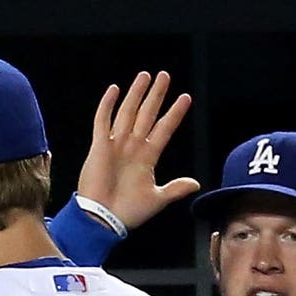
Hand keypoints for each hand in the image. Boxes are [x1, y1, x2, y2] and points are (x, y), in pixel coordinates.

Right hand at [77, 70, 200, 231]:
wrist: (103, 218)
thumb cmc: (128, 212)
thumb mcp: (157, 199)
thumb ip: (175, 189)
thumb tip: (196, 184)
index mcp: (148, 158)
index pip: (165, 128)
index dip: (175, 113)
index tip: (185, 98)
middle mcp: (133, 147)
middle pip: (147, 114)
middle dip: (156, 95)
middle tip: (164, 76)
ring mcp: (116, 145)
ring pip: (128, 112)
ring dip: (136, 94)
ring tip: (145, 76)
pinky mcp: (99, 147)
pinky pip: (103, 121)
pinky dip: (107, 105)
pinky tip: (114, 89)